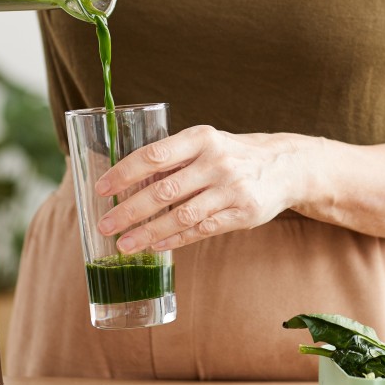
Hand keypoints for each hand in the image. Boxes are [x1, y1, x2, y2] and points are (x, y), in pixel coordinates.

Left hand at [94, 126, 309, 252]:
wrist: (283, 166)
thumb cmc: (231, 155)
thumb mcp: (205, 144)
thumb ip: (172, 159)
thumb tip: (125, 181)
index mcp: (201, 138)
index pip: (154, 155)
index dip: (124, 172)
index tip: (101, 189)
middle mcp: (216, 162)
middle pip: (164, 190)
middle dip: (129, 210)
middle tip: (104, 225)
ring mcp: (231, 189)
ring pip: (181, 215)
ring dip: (148, 233)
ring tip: (123, 245)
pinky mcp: (242, 213)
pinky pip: (202, 229)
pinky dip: (176, 240)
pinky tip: (156, 246)